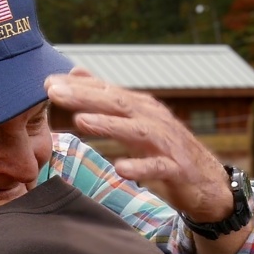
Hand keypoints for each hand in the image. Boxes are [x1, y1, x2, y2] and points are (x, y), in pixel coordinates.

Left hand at [45, 69, 233, 221]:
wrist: (206, 182)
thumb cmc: (165, 149)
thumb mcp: (135, 120)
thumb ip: (107, 97)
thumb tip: (77, 71)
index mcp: (140, 107)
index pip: (106, 91)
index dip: (77, 86)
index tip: (46, 82)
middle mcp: (153, 120)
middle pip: (116, 104)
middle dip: (84, 97)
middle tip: (54, 92)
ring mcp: (165, 144)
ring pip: (136, 131)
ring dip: (109, 125)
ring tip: (81, 121)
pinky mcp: (176, 169)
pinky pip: (157, 168)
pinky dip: (140, 167)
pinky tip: (121, 168)